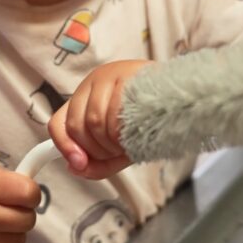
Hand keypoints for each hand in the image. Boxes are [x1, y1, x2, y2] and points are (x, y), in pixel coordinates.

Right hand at [0, 154, 40, 242]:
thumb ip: (1, 175)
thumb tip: (28, 187)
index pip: (29, 193)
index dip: (30, 191)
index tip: (22, 190)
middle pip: (28, 219)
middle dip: (23, 210)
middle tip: (8, 204)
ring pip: (20, 239)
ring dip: (15, 228)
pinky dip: (4, 242)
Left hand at [48, 59, 151, 179]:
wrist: (184, 98)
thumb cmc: (148, 122)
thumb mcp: (117, 148)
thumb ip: (95, 163)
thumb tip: (74, 168)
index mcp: (84, 97)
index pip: (58, 122)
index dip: (65, 146)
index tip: (78, 163)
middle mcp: (92, 81)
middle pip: (77, 125)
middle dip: (95, 149)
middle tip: (116, 153)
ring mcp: (110, 75)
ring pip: (94, 121)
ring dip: (109, 143)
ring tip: (127, 143)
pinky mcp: (127, 75)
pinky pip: (114, 112)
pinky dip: (120, 133)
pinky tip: (133, 134)